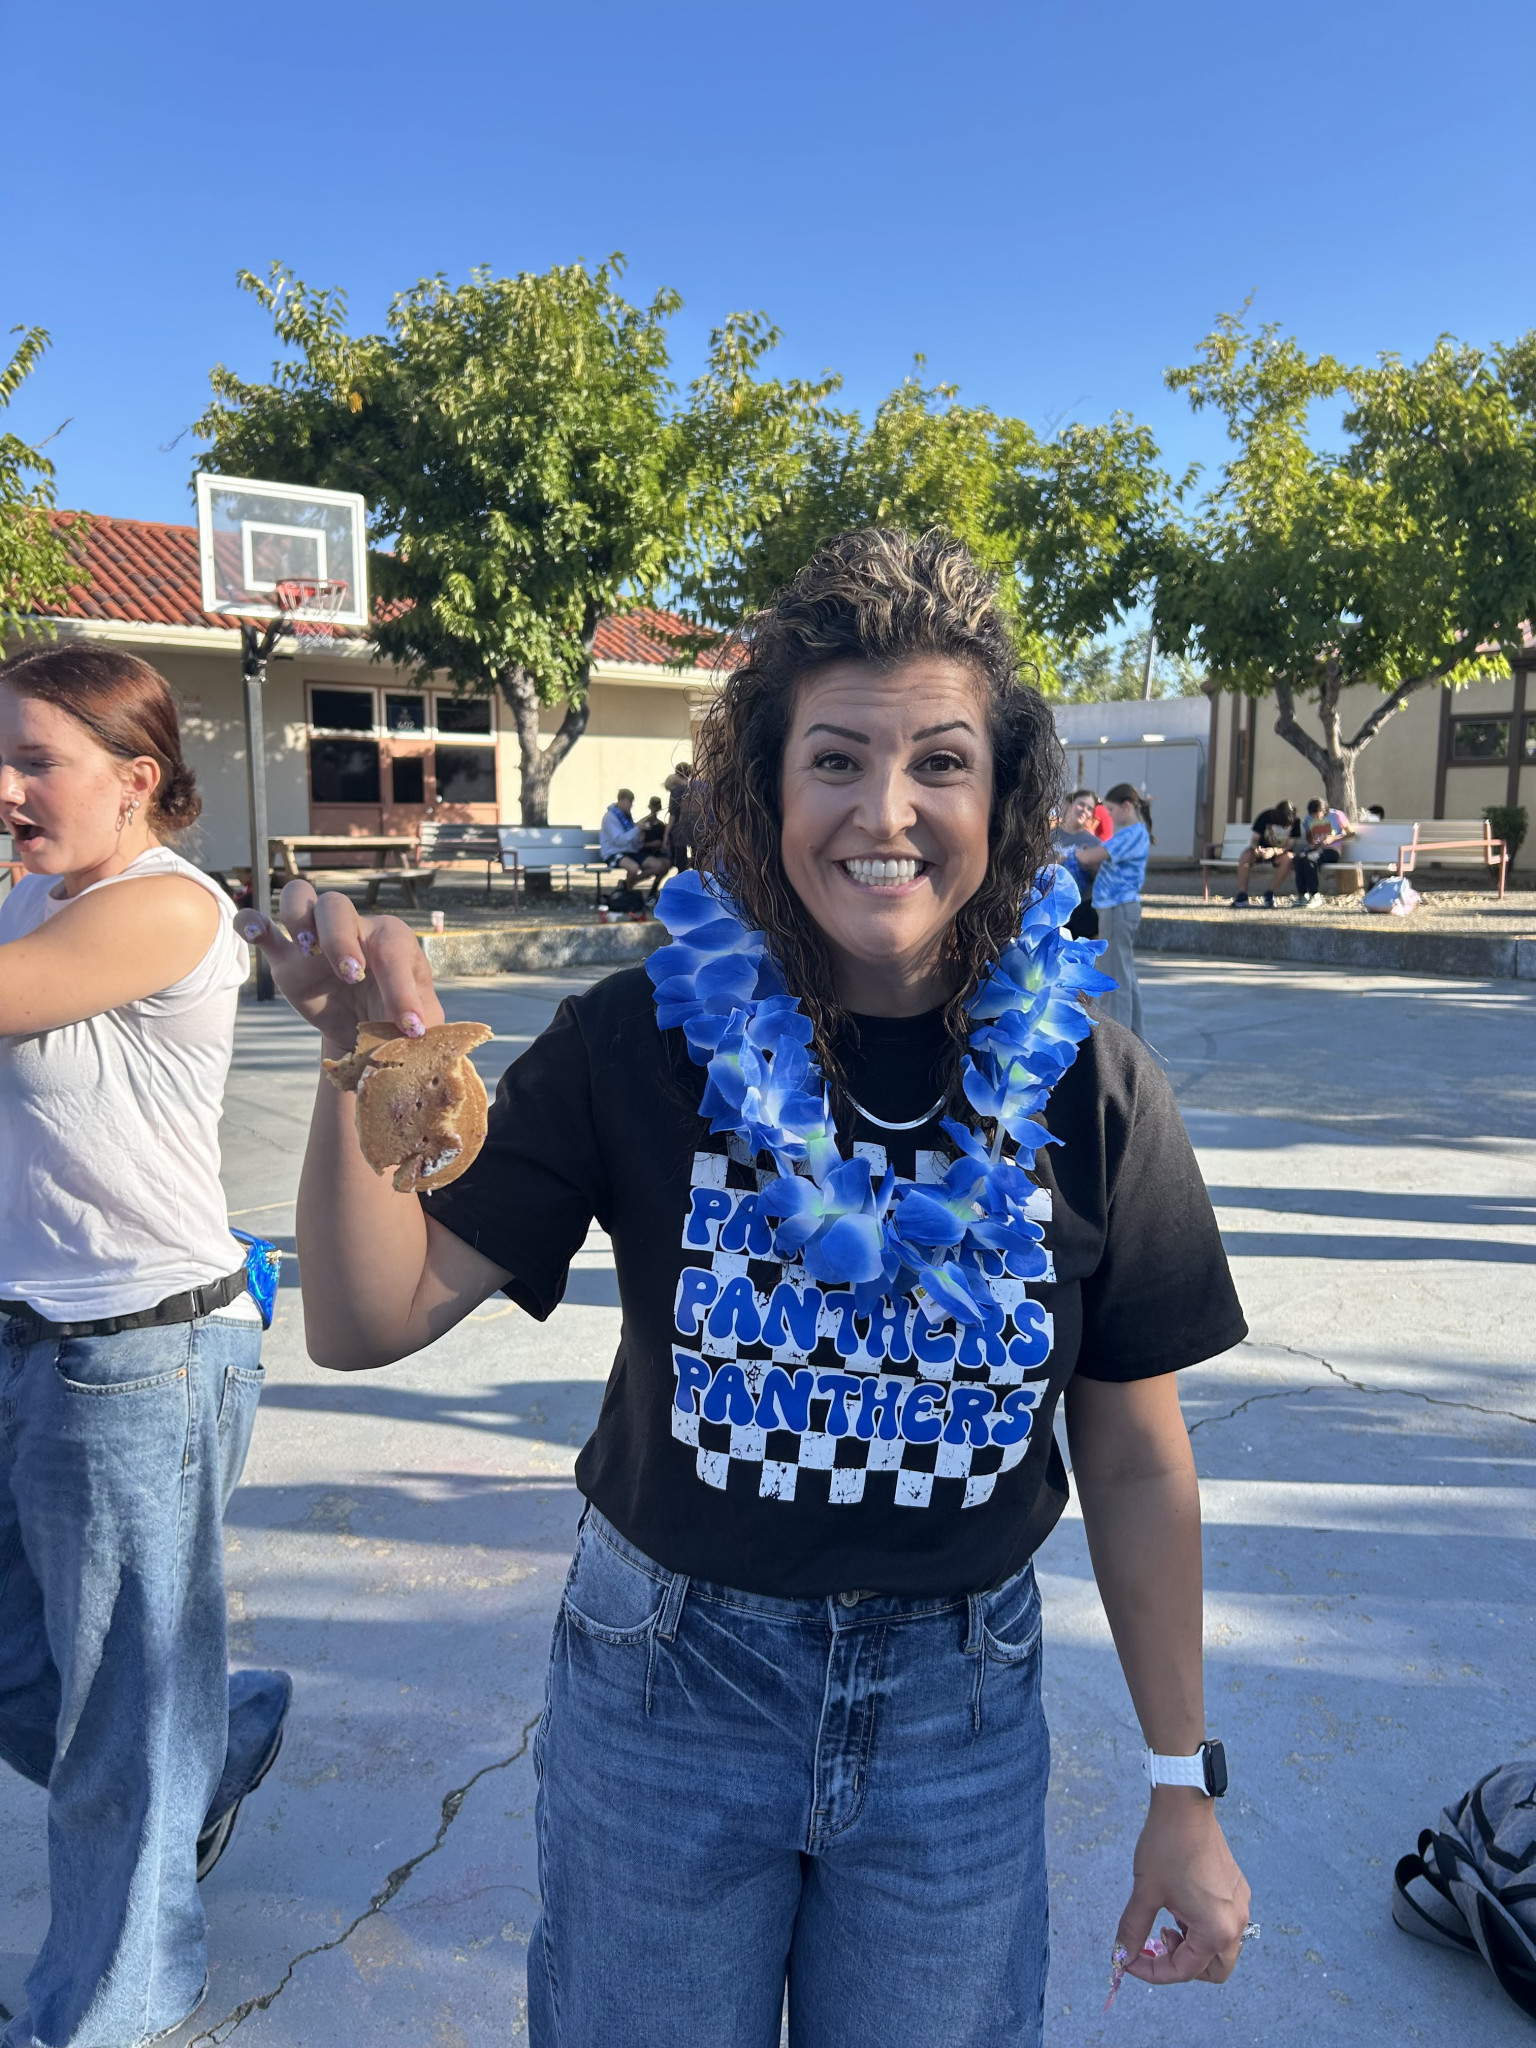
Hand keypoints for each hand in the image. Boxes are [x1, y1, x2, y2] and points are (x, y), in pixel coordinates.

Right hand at [240, 882, 444, 1049]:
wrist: (368, 1032)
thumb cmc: (399, 1017)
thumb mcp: (421, 1024)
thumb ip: (426, 1028)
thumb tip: (424, 1043)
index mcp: (392, 940)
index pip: (392, 951)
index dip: (401, 990)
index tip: (409, 1028)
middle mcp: (352, 929)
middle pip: (337, 906)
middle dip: (340, 938)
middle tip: (351, 975)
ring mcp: (315, 941)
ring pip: (299, 899)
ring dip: (299, 918)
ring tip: (308, 952)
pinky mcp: (286, 960)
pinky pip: (260, 926)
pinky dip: (251, 922)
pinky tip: (254, 934)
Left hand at [1116, 1787, 1250, 1985]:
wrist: (1185, 1806)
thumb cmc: (1166, 1849)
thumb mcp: (1146, 1893)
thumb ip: (1134, 1931)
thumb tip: (1121, 1957)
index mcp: (1216, 1931)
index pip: (1184, 1970)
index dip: (1153, 1971)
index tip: (1129, 1961)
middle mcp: (1237, 1924)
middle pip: (1214, 1970)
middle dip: (1183, 1966)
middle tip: (1159, 1944)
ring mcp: (1241, 1905)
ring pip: (1220, 1947)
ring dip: (1192, 1945)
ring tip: (1168, 1919)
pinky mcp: (1237, 1889)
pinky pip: (1223, 1923)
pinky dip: (1202, 1926)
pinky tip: (1181, 1903)